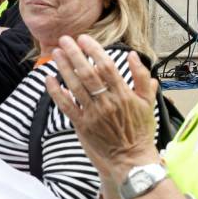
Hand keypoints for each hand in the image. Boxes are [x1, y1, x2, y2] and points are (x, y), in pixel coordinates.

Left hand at [46, 35, 158, 180]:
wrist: (131, 159)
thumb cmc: (141, 131)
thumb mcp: (149, 102)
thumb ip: (142, 77)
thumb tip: (134, 56)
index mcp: (123, 94)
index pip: (106, 66)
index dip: (94, 51)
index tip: (85, 39)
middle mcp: (106, 102)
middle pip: (87, 73)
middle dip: (75, 54)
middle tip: (65, 40)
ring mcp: (92, 114)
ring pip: (74, 86)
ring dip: (64, 68)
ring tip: (56, 53)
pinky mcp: (81, 125)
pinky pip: (66, 106)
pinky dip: (56, 92)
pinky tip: (49, 79)